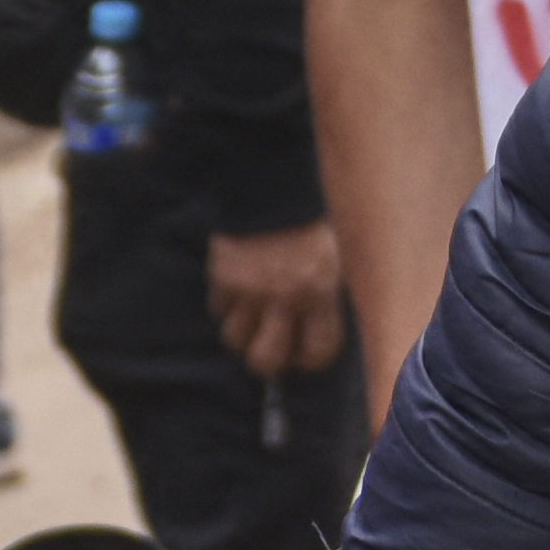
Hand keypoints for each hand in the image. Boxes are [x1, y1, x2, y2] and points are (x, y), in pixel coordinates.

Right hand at [203, 219, 347, 379]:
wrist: (270, 187)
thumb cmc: (306, 224)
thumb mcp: (331, 259)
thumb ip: (323, 297)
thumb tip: (308, 333)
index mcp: (319, 292)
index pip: (317, 350)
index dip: (310, 359)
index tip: (303, 351)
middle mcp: (284, 297)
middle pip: (265, 360)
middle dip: (267, 362)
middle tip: (270, 348)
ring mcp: (250, 289)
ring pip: (234, 339)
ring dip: (241, 334)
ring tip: (249, 320)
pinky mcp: (223, 277)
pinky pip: (218, 308)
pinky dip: (226, 305)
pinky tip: (237, 290)